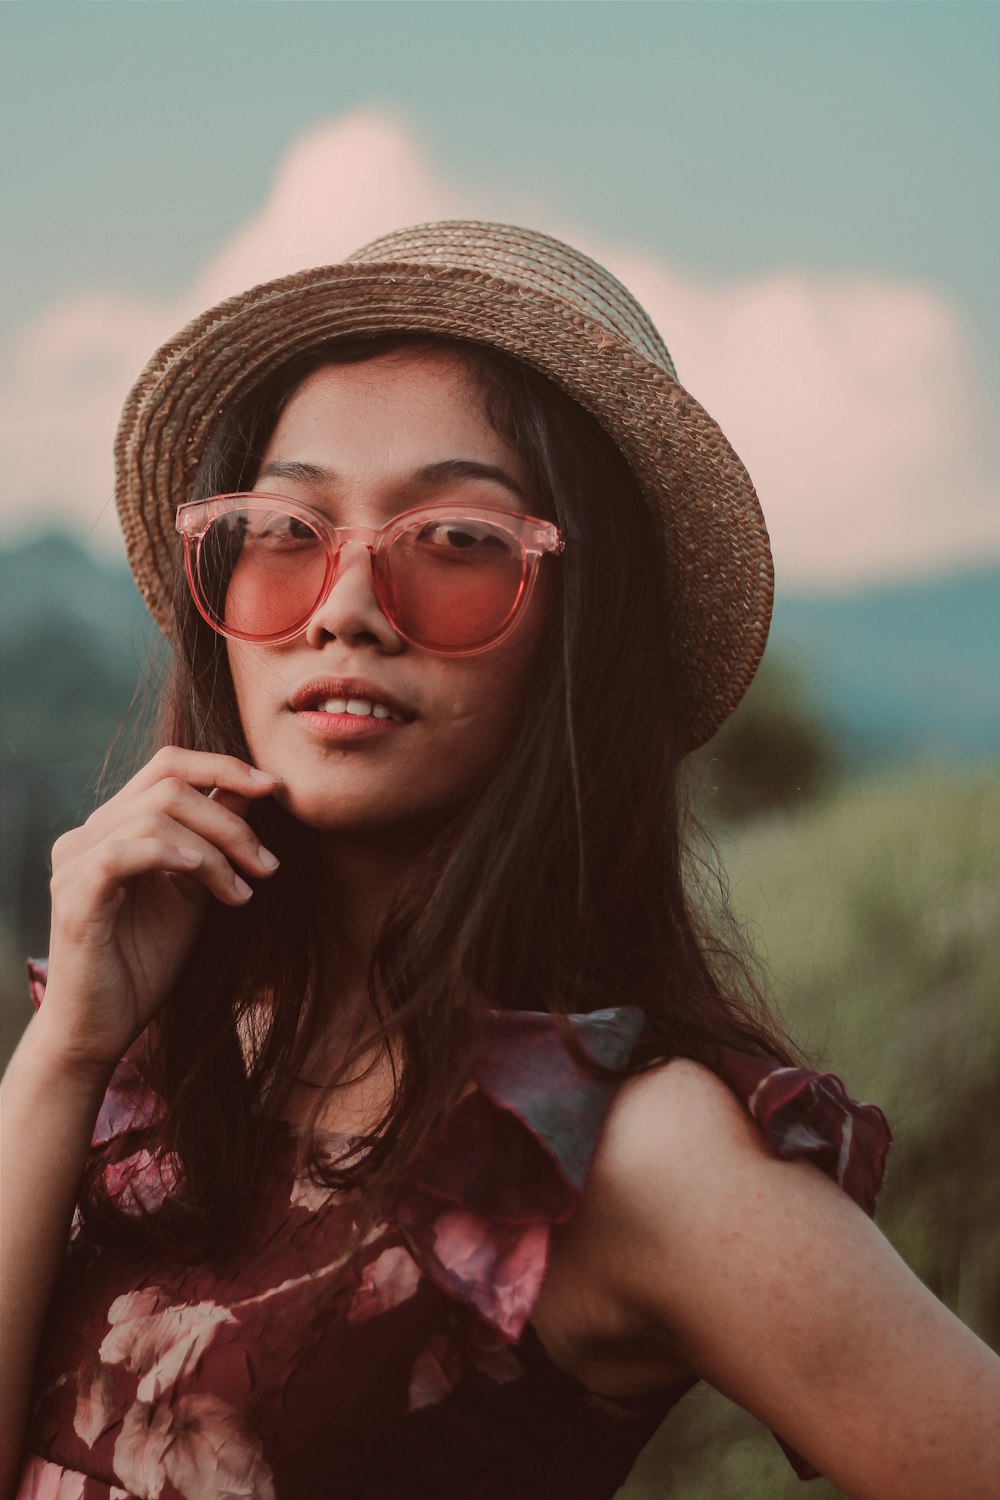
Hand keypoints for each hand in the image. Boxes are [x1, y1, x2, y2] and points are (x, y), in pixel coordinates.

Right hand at [36, 746, 280, 1076]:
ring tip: (244, 891)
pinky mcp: (74, 897)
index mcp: (114, 826)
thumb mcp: (194, 890)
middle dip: (232, 820)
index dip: (224, 766)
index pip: (168, 766)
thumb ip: (213, 840)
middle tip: (268, 866)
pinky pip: (123, 853)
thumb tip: (251, 790)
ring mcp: (75, 862)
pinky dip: (174, 856)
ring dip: (216, 849)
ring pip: (155, 815)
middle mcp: (88, 834)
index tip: (275, 787)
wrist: (103, 1028)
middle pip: (169, 785)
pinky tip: (209, 879)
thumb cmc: (146, 961)